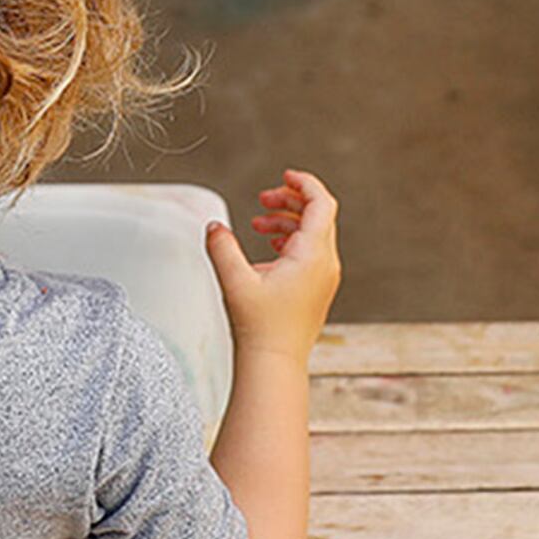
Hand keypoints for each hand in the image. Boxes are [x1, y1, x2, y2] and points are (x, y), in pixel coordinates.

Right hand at [207, 170, 340, 361]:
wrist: (275, 363)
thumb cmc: (260, 328)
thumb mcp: (235, 281)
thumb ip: (222, 247)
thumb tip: (213, 226)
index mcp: (312, 255)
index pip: (320, 203)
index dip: (303, 183)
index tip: (284, 175)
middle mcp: (325, 264)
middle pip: (318, 214)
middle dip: (289, 200)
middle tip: (263, 198)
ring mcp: (324, 277)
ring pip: (314, 233)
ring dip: (287, 221)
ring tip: (259, 224)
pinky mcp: (318, 289)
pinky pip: (312, 252)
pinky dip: (292, 240)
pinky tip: (270, 247)